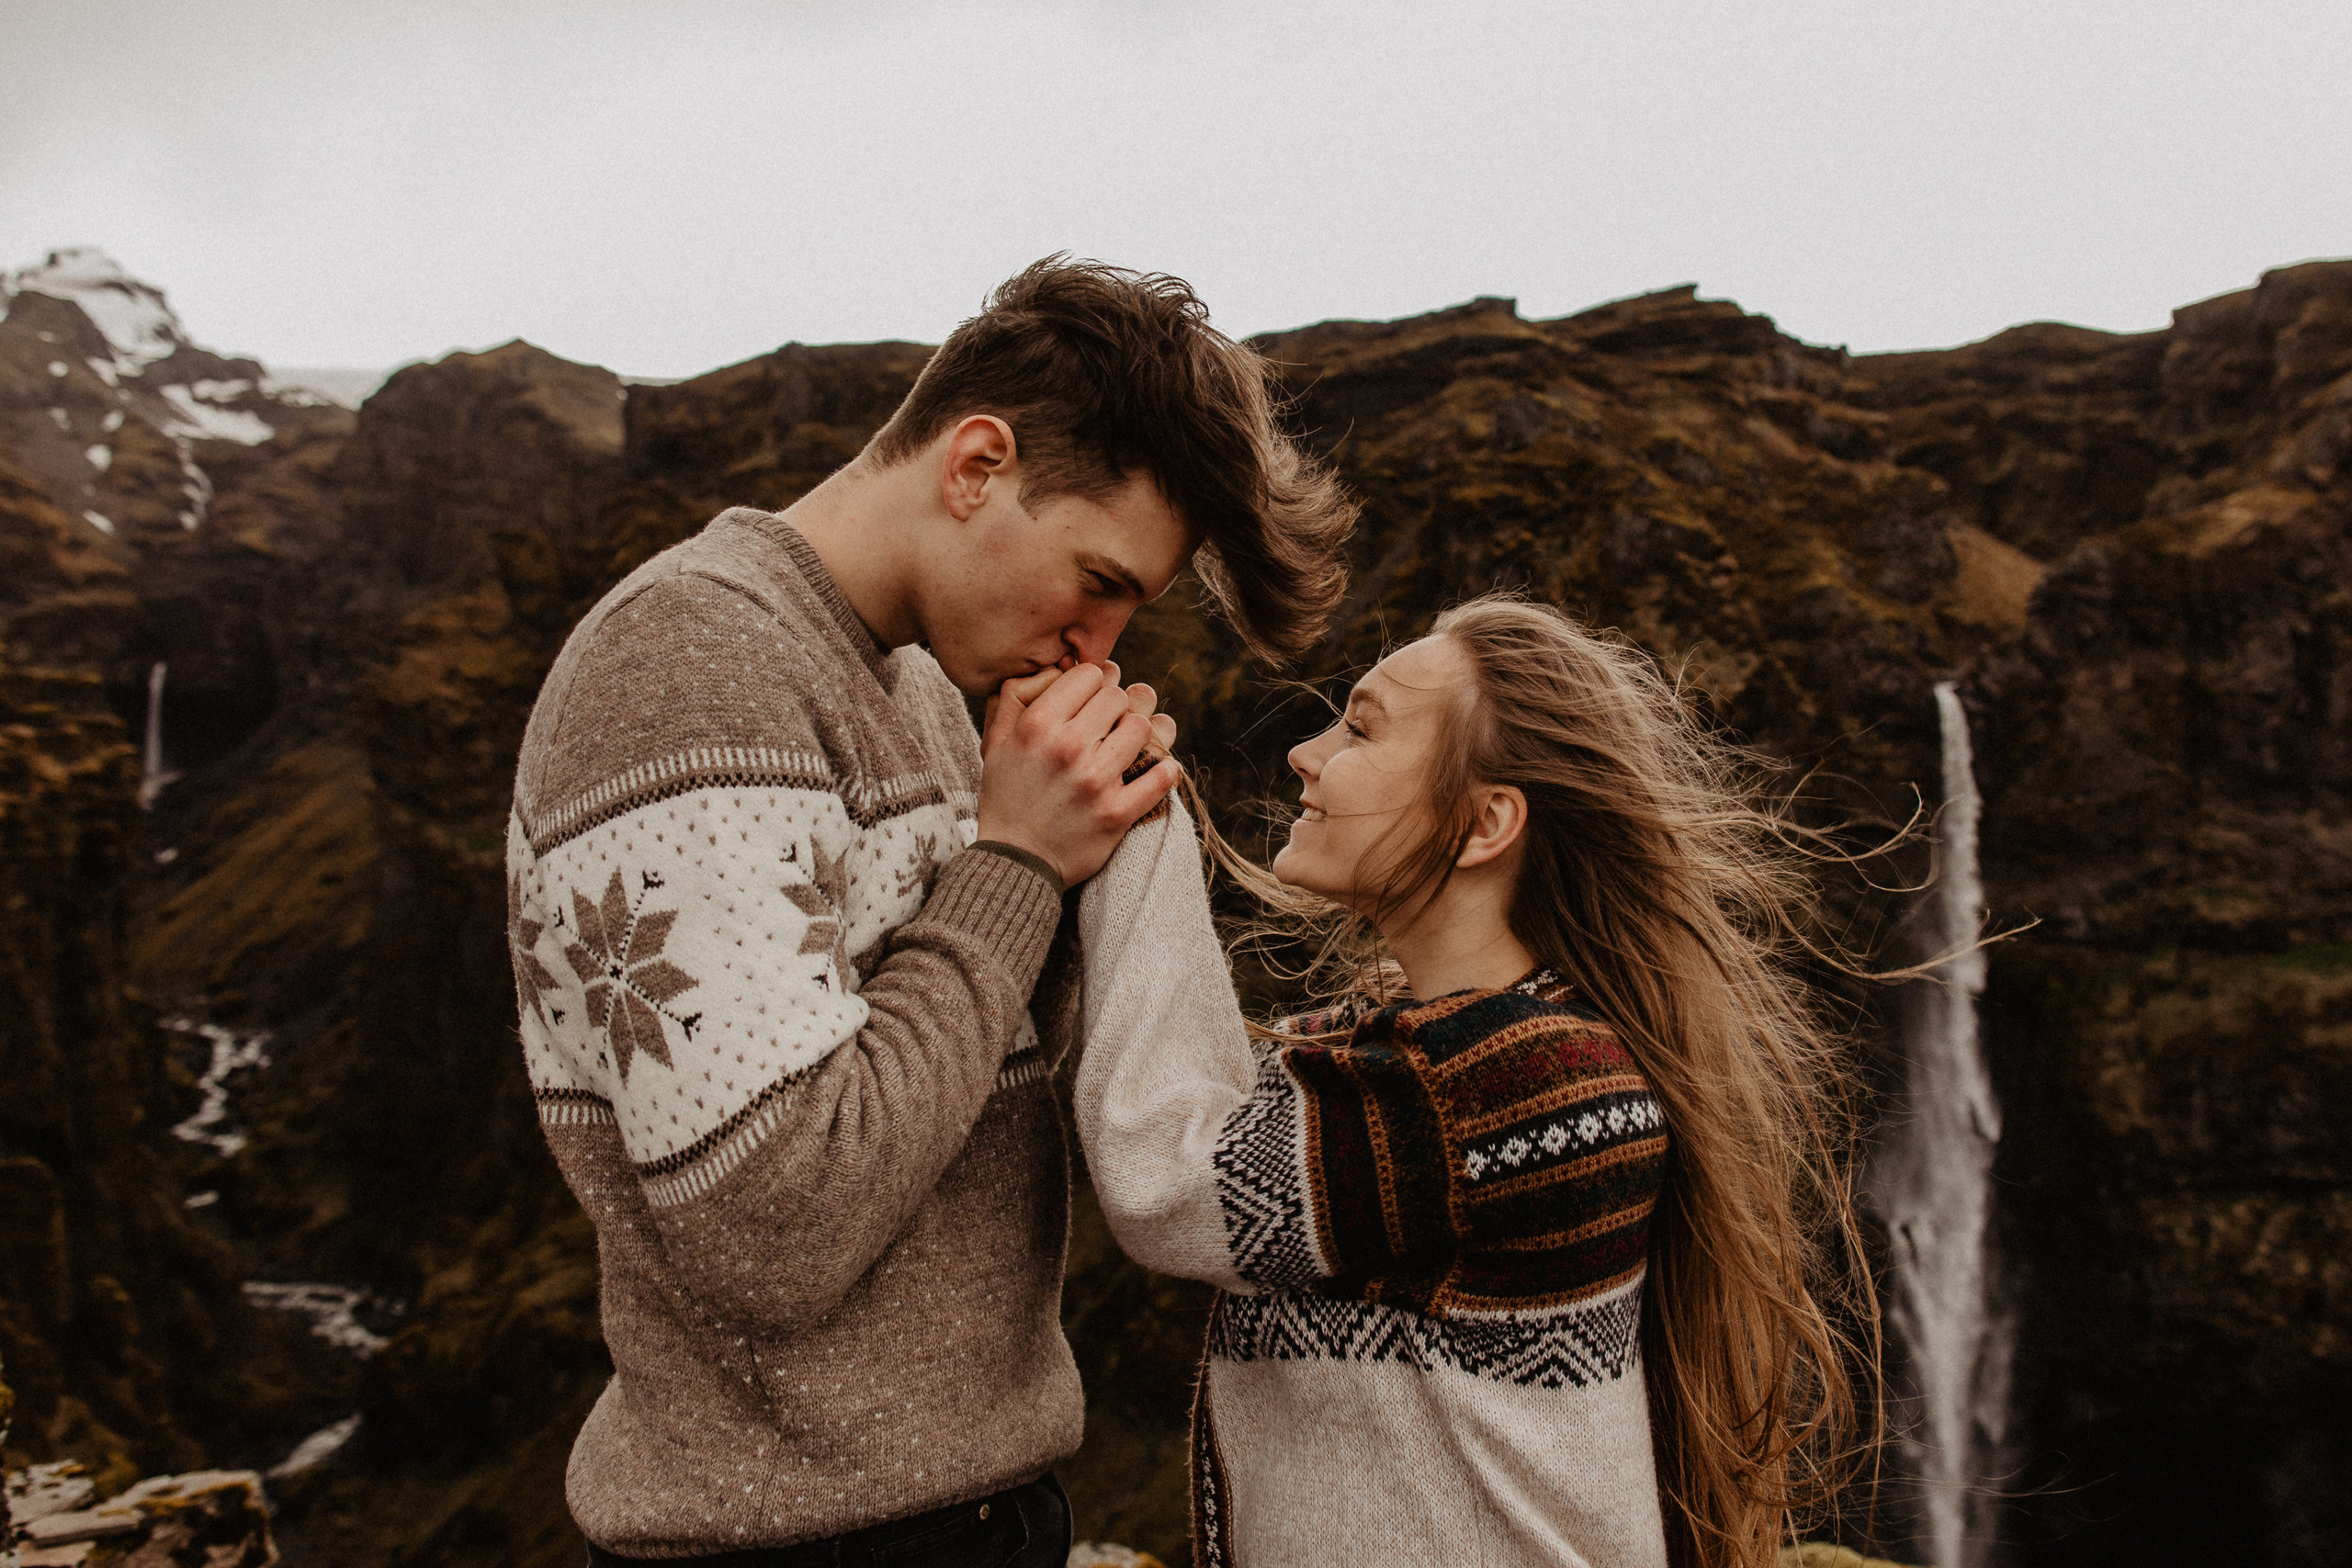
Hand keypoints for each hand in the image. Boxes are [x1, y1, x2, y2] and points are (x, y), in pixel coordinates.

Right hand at [978, 663, 1180, 884]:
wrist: (1015, 861)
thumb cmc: (1007, 796)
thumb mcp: (996, 743)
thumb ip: (1016, 698)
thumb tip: (1055, 666)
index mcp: (1037, 726)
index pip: (1089, 675)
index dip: (1095, 682)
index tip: (1093, 699)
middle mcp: (1067, 749)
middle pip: (1119, 698)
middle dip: (1118, 706)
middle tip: (1111, 723)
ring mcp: (1095, 782)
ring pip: (1143, 729)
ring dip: (1140, 735)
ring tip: (1128, 745)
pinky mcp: (1117, 814)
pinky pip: (1161, 776)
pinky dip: (1165, 770)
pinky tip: (1157, 769)